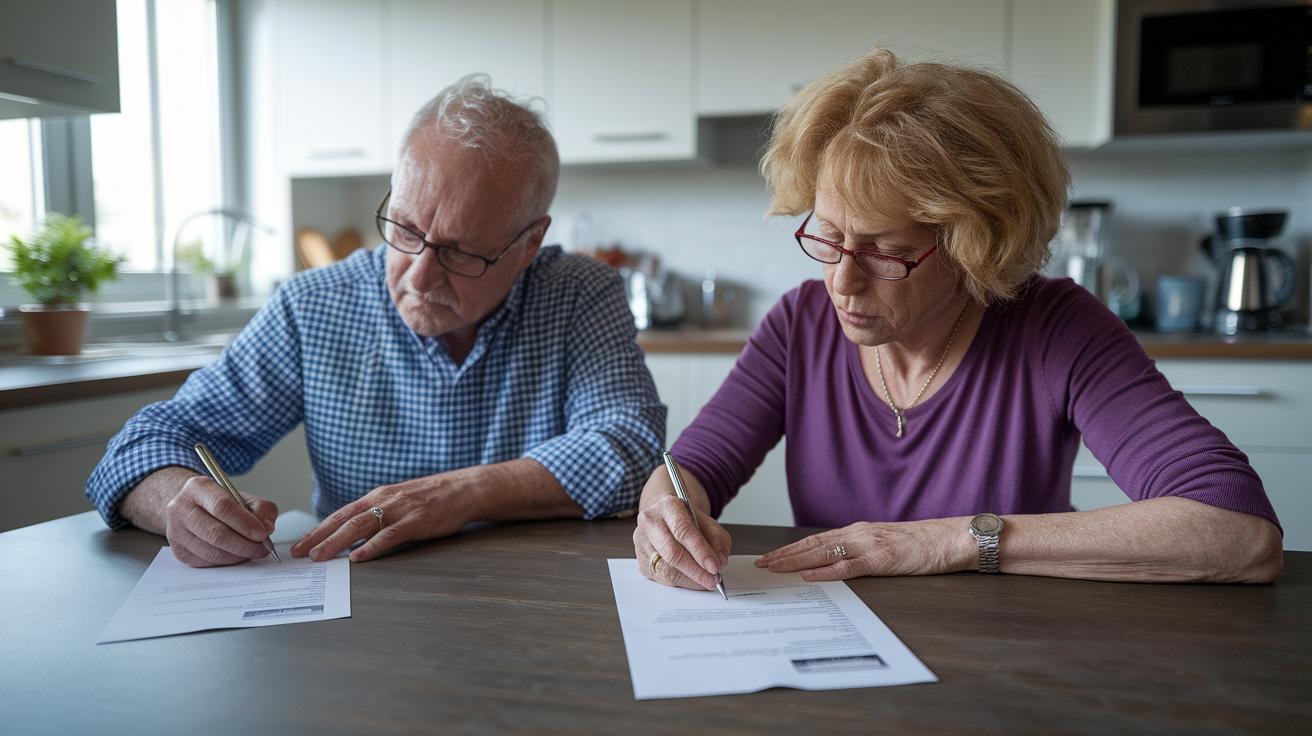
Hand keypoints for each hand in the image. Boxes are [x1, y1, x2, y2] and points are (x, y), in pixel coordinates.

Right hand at [165, 474, 277, 567]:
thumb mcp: (242, 496)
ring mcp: (176, 531)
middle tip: (262, 548)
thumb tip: (267, 528)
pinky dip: (226, 562)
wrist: (190, 508)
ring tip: (252, 552)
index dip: (245, 523)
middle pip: (215, 533)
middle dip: (244, 544)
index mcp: (198, 487)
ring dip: (237, 556)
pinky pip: (206, 563)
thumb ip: (261, 508)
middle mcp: (181, 508)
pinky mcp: (178, 551)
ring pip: (211, 552)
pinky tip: (236, 555)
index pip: (222, 506)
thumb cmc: (219, 503)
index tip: (262, 533)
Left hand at [290, 473, 472, 562]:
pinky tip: (358, 558)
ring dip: (337, 542)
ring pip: (361, 526)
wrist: (464, 488)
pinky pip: (389, 535)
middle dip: (319, 537)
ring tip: (320, 556)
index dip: (319, 529)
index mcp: (377, 496)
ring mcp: (399, 510)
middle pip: (344, 519)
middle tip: (299, 553)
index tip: (301, 544)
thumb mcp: (400, 502)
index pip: (341, 514)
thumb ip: (380, 515)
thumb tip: (357, 536)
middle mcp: (383, 500)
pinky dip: (372, 547)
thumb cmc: (433, 498)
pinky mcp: (416, 521)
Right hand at [633, 493, 731, 590]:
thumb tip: (720, 562)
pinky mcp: (641, 560)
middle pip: (672, 552)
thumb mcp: (708, 522)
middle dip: (696, 570)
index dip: (700, 551)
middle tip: (713, 579)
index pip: (683, 531)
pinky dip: (682, 582)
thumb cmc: (686, 520)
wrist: (665, 517)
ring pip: (666, 569)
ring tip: (706, 581)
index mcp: (668, 506)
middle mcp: (650, 522)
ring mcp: (642, 542)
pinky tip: (693, 581)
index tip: (715, 566)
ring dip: (690, 579)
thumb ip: (718, 541)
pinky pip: (662, 578)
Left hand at [754, 518, 969, 580]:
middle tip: (761, 564)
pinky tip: (809, 576)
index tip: (771, 557)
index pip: (816, 540)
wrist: (949, 538)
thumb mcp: (885, 544)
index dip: (791, 549)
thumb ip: (861, 551)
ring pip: (823, 553)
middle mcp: (858, 534)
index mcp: (858, 531)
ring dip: (795, 562)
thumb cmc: (921, 544)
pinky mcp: (881, 559)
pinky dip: (825, 571)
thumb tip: (837, 565)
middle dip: (784, 555)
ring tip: (774, 569)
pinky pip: (848, 566)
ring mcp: (869, 545)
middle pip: (812, 544)